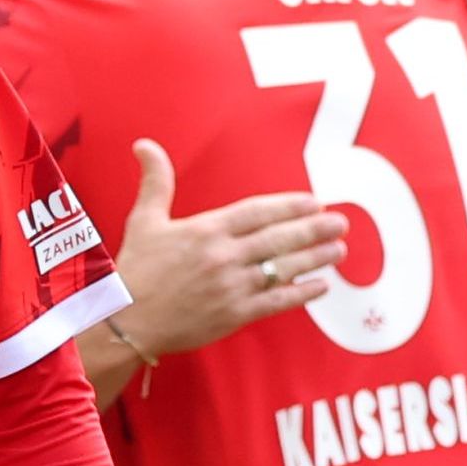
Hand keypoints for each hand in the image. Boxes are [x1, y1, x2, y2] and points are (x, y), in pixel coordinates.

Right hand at [106, 138, 346, 372]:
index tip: (314, 201)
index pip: (257, 212)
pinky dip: (300, 293)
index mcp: (206, 230)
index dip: (288, 206)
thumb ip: (156, 182)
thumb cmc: (135, 270)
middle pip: (277, 239)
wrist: (125, 320)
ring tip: (339, 250)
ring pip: (282, 268)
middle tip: (340, 223)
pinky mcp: (233, 315)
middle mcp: (223, 256)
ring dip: (314, 259)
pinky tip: (321, 285)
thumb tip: (145, 145)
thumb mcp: (144, 220)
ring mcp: (230, 287)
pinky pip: (275, 302)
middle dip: (313, 230)